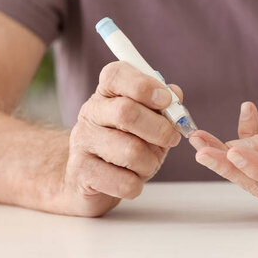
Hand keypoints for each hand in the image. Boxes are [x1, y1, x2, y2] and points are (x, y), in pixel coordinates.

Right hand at [59, 61, 182, 216]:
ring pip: (130, 151)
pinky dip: (137, 184)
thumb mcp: (148, 120)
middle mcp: (90, 112)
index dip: (144, 86)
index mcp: (106, 92)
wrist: (91, 179)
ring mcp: (82, 142)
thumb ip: (163, 105)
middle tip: (172, 138)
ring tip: (148, 163)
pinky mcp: (81, 172)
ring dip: (151, 161)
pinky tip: (131, 179)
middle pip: (126, 112)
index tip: (166, 100)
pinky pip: (123, 181)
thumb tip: (176, 94)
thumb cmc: (126, 143)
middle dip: (160, 129)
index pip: (116, 75)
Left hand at [189, 101, 257, 217]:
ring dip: (226, 158)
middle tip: (200, 147)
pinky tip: (239, 125)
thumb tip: (236, 148)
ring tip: (202, 137)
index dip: (256, 167)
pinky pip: (257, 176)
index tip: (231, 151)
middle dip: (227, 165)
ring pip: (254, 182)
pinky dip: (243, 153)